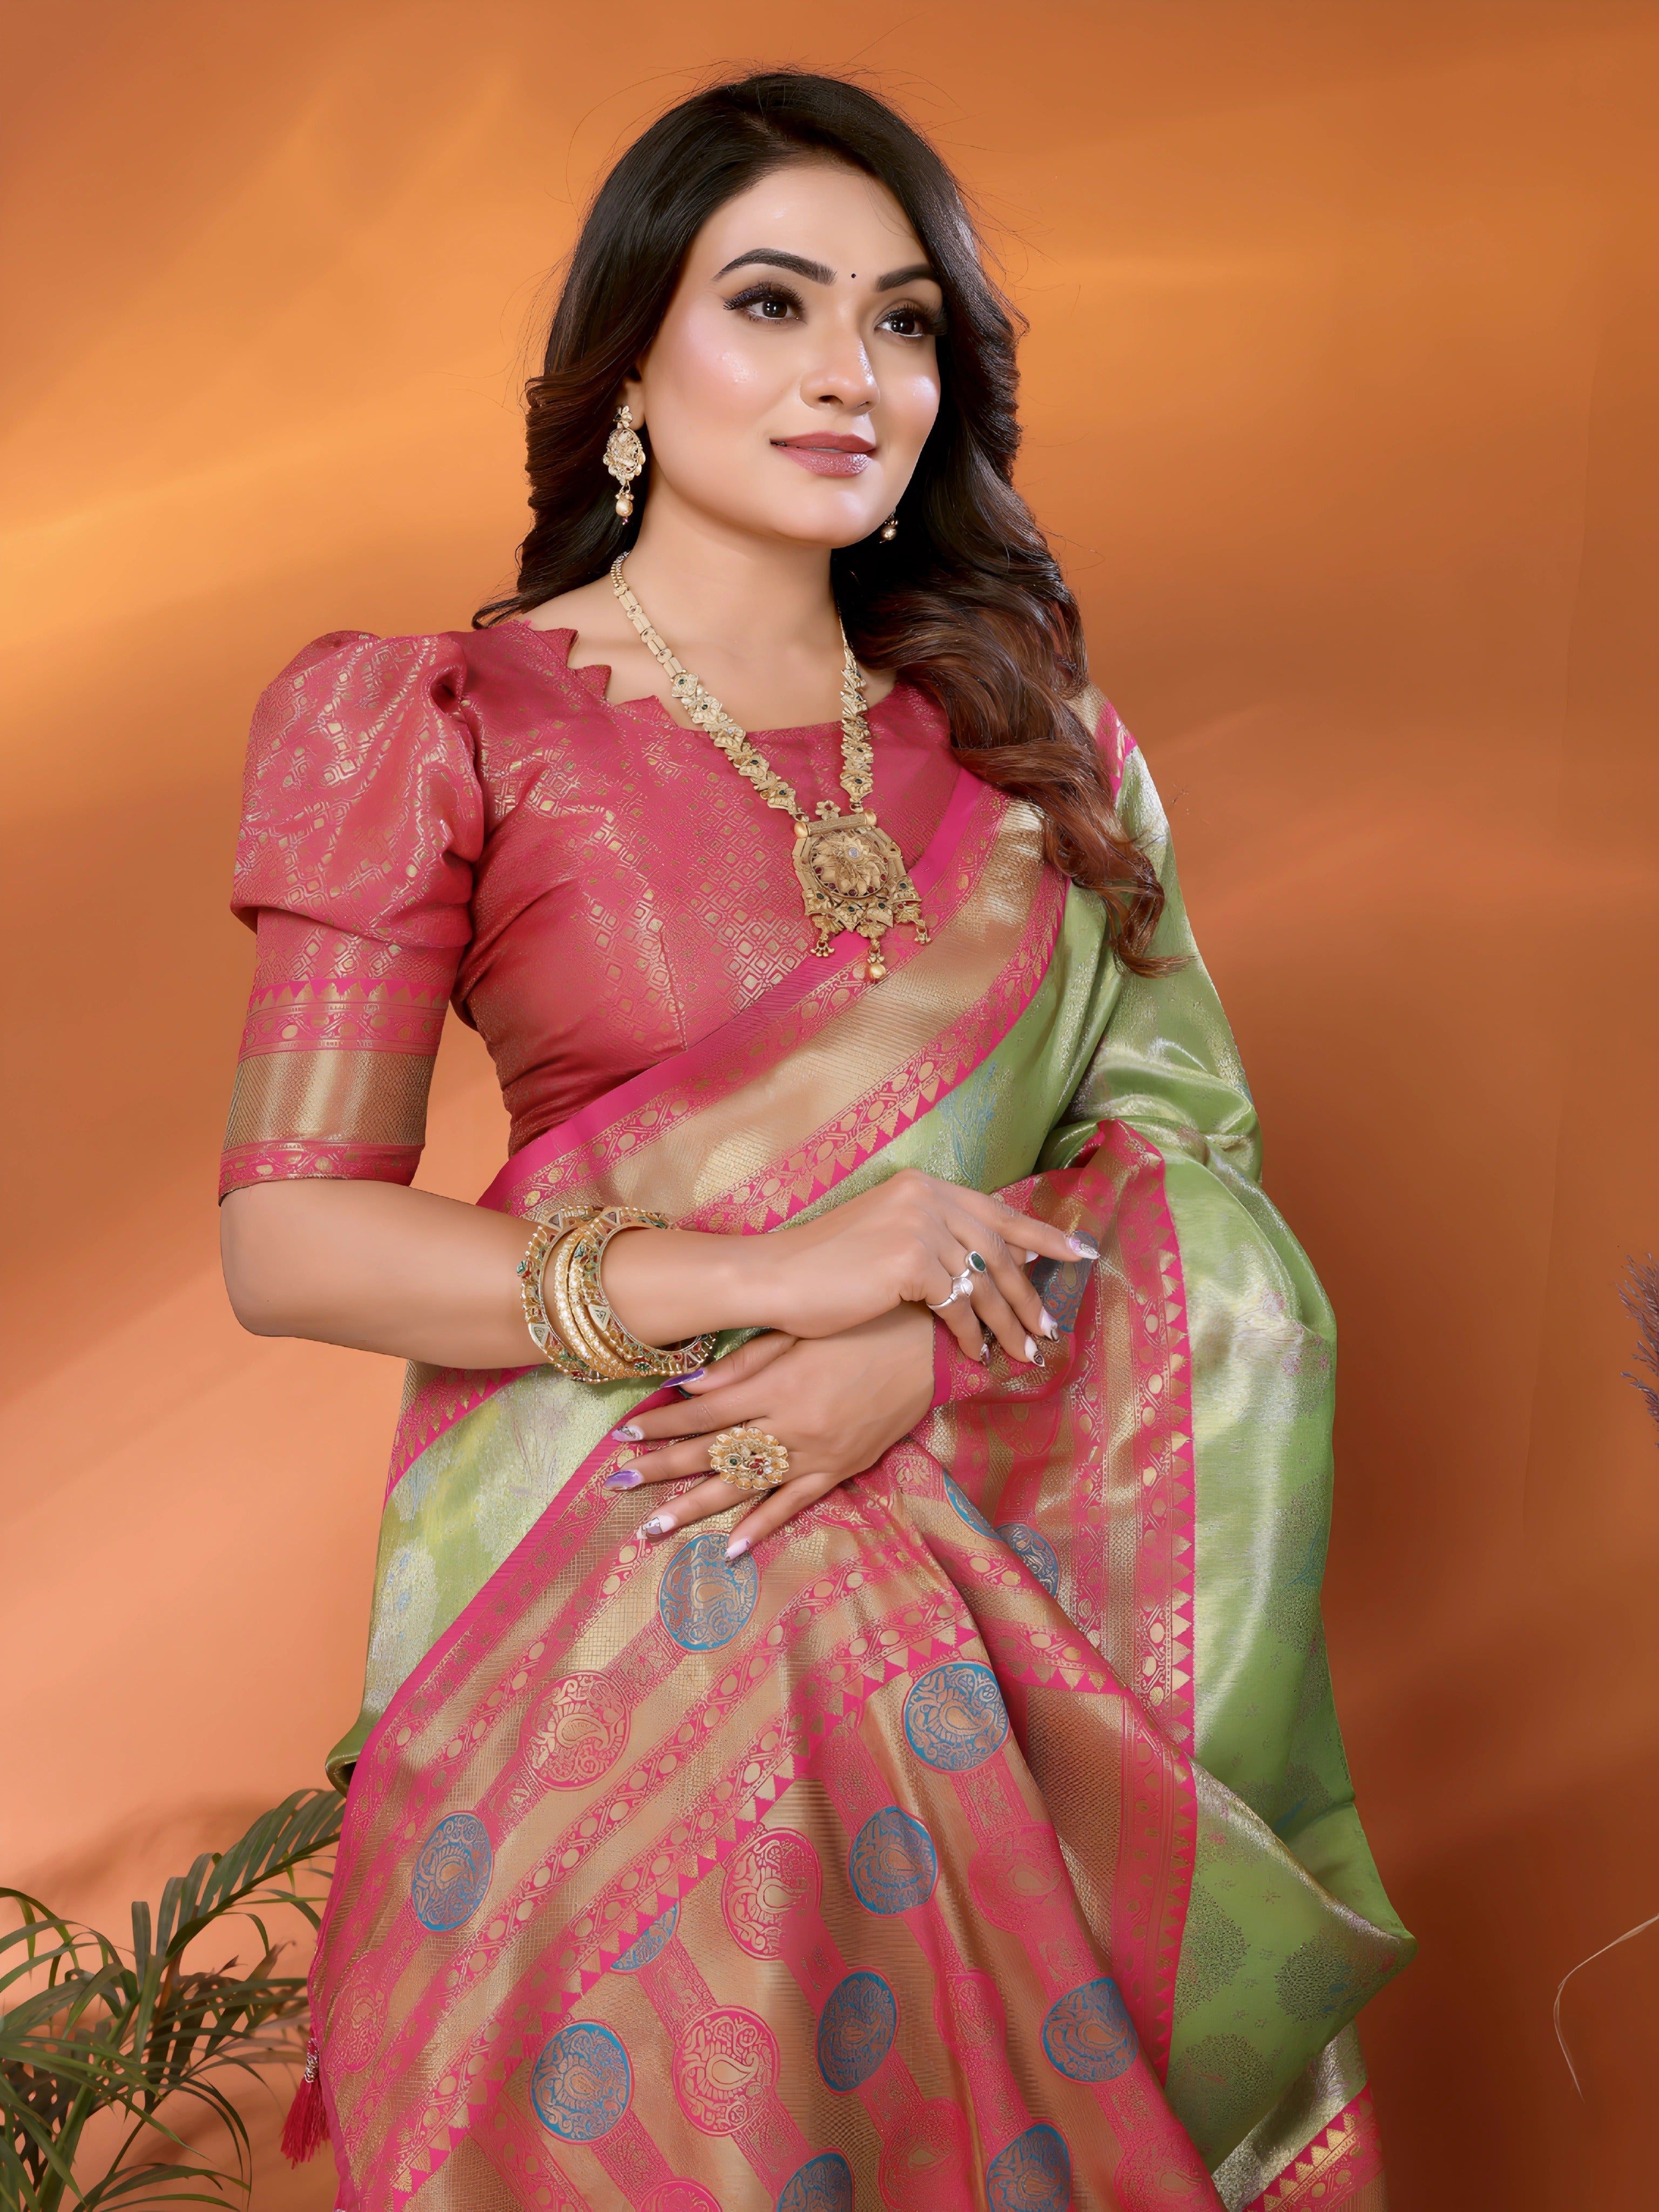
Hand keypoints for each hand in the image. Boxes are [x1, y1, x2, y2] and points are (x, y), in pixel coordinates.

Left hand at [601, 1306, 937, 1554]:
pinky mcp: (842, 1469)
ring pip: (745, 1487)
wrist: (932, 1348)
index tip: (624, 1436)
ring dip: (695, 1508)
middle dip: (662, 1469)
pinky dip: (762, 1527)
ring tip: (652, 1528)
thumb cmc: (862, 1326)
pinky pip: (795, 1505)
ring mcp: (816, 1453)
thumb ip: (745, 1362)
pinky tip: (730, 1549)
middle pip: (714, 1453)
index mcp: (776, 1384)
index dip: (662, 1424)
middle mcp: (791, 1424)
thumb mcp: (800, 1331)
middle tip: (617, 1485)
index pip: (704, 1411)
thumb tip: (690, 1385)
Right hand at [754, 1168, 1092, 1359]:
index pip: (997, 1211)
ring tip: (1025, 1352)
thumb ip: (935, 1240)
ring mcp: (920, 1226)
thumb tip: (988, 1264)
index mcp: (923, 1186)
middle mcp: (927, 1197)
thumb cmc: (823, 1267)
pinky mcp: (911, 1261)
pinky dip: (972, 1334)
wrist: (775, 1276)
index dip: (1043, 1233)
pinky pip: (958, 1306)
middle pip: (999, 1250)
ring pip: (983, 1282)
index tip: (1079, 1252)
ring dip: (1008, 1323)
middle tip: (1050, 1329)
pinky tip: (977, 1355)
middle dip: (1029, 1296)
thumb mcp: (886, 1237)